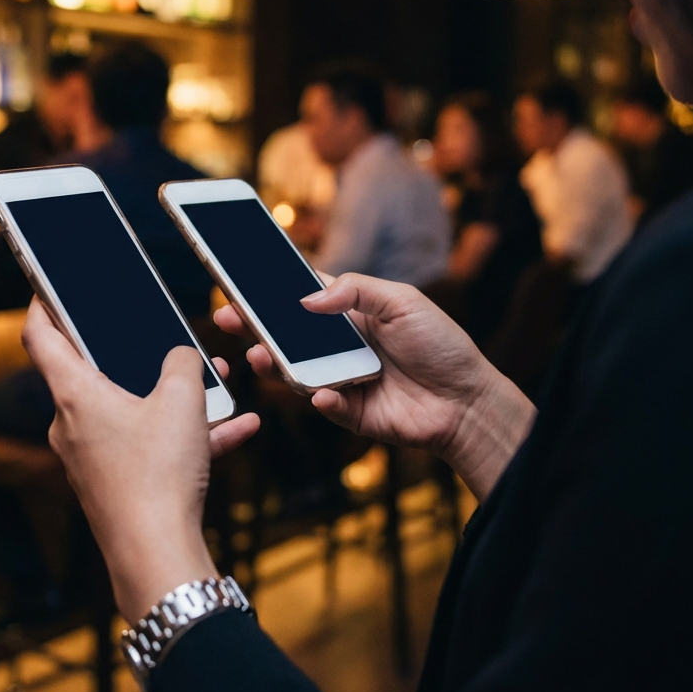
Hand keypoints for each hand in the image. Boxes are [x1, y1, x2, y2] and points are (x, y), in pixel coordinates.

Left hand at [22, 299, 260, 622]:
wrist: (158, 556)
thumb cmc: (158, 476)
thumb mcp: (182, 401)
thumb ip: (183, 364)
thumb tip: (182, 357)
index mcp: (74, 395)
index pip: (40, 336)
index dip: (42, 305)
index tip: (49, 288)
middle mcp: (72, 425)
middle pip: (91, 372)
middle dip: (132, 353)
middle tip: (153, 332)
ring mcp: (92, 457)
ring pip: (133, 411)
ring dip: (172, 396)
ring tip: (217, 384)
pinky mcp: (116, 483)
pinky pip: (151, 446)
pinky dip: (187, 435)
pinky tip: (239, 427)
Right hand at [214, 273, 535, 501]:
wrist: (468, 401)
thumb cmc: (441, 345)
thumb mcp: (402, 301)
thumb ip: (356, 291)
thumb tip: (307, 299)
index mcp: (351, 312)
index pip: (303, 295)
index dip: (272, 289)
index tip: (240, 280)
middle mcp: (339, 344)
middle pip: (287, 332)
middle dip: (254, 324)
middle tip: (225, 316)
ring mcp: (340, 377)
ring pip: (294, 369)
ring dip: (274, 362)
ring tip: (260, 356)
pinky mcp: (348, 411)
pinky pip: (323, 403)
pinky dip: (320, 398)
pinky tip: (323, 393)